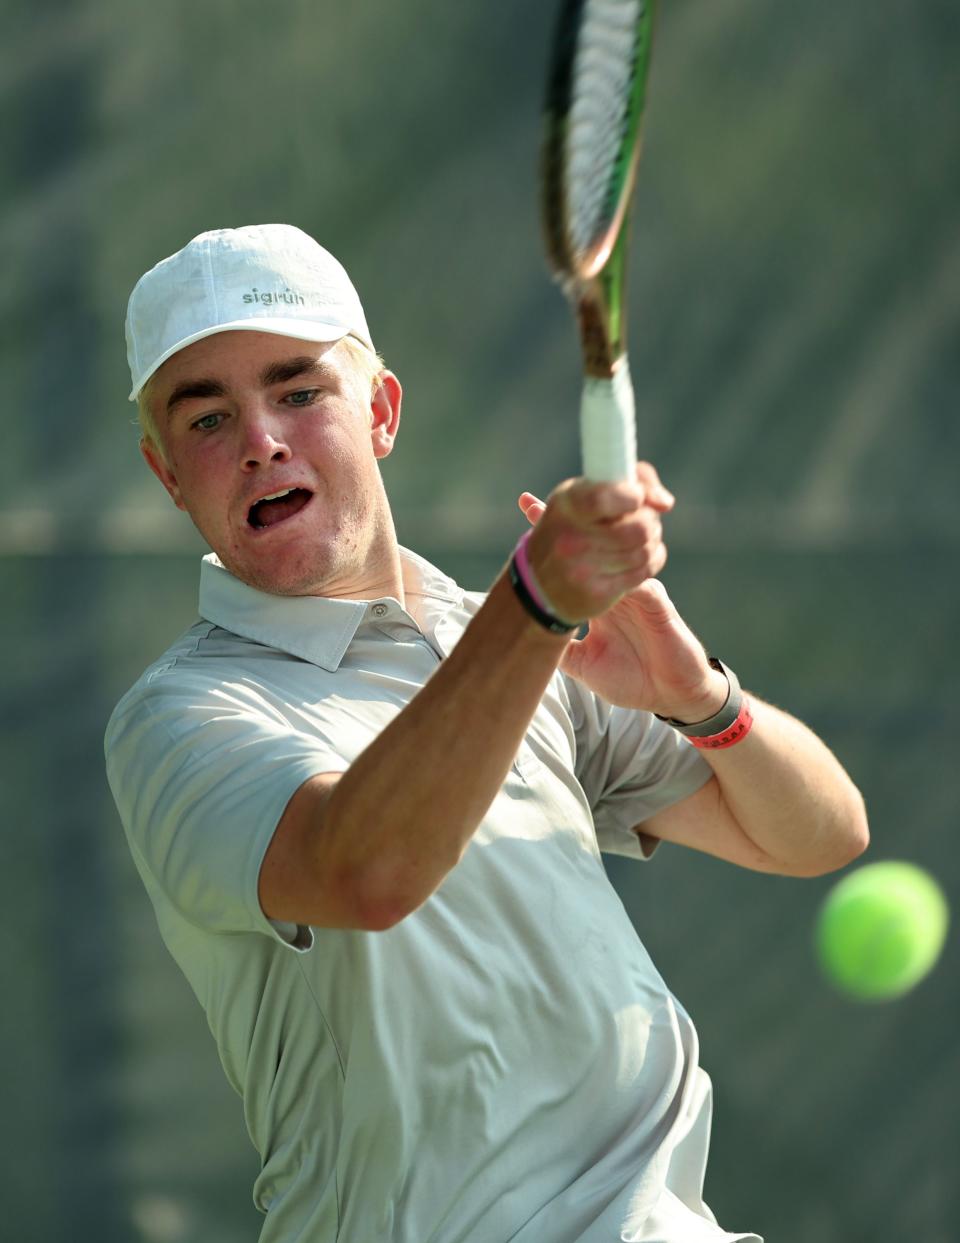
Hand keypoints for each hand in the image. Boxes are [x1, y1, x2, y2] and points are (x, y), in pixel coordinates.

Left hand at [518, 469, 726, 719]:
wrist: (671, 695)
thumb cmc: (632, 679)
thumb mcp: (584, 665)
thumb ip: (561, 648)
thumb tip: (527, 641)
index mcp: (600, 597)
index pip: (575, 558)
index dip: (552, 534)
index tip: (526, 506)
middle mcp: (618, 586)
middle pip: (595, 542)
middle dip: (570, 519)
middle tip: (535, 502)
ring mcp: (638, 590)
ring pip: (619, 549)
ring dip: (597, 534)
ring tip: (568, 519)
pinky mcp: (657, 602)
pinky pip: (640, 579)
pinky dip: (623, 566)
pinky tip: (603, 554)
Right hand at [519, 463, 673, 625]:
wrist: (540, 583)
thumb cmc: (571, 526)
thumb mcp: (584, 493)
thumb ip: (630, 480)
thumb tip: (665, 503)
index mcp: (566, 505)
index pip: (605, 498)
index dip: (634, 496)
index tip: (636, 497)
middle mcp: (571, 539)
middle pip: (639, 527)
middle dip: (650, 520)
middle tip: (644, 519)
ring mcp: (583, 570)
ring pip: (645, 549)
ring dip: (652, 540)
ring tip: (640, 537)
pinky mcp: (597, 593)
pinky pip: (644, 571)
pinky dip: (651, 560)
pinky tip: (640, 556)